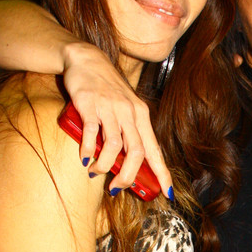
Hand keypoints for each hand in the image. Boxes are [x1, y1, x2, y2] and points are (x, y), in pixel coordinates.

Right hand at [62, 41, 173, 197]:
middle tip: (116, 188)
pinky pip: (91, 133)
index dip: (162, 173)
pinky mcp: (90, 104)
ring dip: (105, 166)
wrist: (86, 58)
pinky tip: (84, 158)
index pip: (155, 149)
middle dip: (128, 176)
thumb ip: (129, 132)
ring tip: (95, 172)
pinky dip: (87, 149)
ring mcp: (110, 108)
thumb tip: (128, 165)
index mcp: (141, 116)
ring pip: (114, 146)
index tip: (167, 192)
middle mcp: (130, 112)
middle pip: (137, 152)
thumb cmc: (107, 89)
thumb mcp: (125, 108)